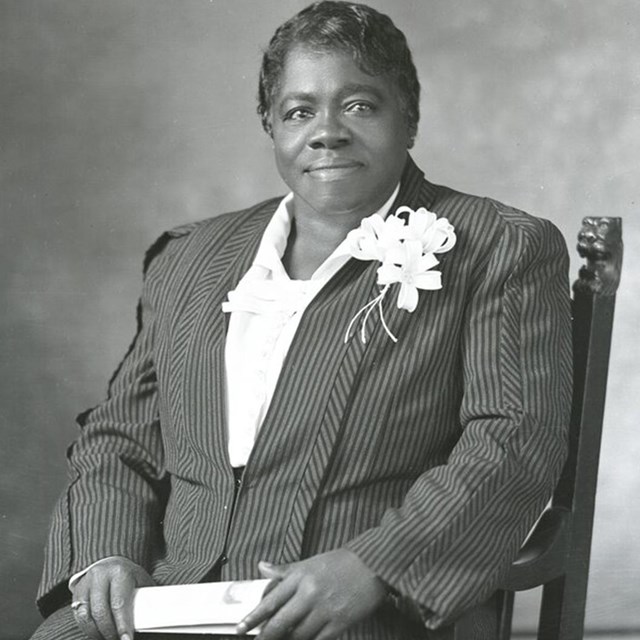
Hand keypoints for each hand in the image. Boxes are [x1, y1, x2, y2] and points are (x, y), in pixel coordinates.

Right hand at [70, 556, 153, 639]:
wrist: (110, 564)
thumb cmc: (128, 575)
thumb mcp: (140, 581)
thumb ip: (145, 596)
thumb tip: (156, 616)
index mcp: (119, 572)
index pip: (119, 603)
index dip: (122, 625)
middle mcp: (100, 576)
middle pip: (101, 612)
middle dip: (109, 632)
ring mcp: (86, 583)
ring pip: (86, 616)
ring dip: (96, 632)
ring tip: (107, 637)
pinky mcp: (76, 592)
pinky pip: (78, 616)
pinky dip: (87, 628)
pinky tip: (97, 632)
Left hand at [237, 549, 387, 639]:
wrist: (372, 565)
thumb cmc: (340, 562)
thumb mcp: (310, 562)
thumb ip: (285, 570)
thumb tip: (261, 566)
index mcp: (300, 576)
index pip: (271, 600)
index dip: (253, 617)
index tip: (240, 628)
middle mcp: (309, 593)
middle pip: (280, 622)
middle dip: (266, 637)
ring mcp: (324, 609)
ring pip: (297, 635)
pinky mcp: (339, 622)